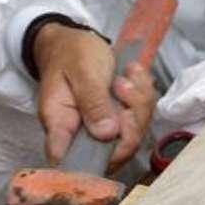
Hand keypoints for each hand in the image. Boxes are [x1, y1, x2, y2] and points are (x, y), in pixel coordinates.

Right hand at [32, 24, 158, 170]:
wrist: (73, 41)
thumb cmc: (70, 53)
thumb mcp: (81, 70)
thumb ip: (92, 101)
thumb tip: (106, 134)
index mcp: (61, 125)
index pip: (74, 163)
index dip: (102, 157)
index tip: (118, 127)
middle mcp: (81, 135)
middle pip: (114, 152)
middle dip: (132, 121)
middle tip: (123, 85)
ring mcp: (102, 130)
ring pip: (133, 135)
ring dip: (139, 102)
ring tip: (128, 74)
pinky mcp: (118, 121)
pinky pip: (140, 118)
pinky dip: (143, 94)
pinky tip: (133, 73)